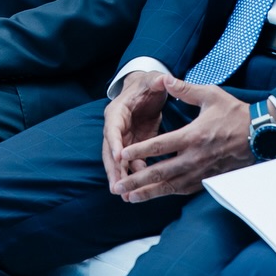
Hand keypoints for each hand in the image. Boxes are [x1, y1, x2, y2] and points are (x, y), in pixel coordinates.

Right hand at [102, 71, 170, 192]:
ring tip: (125, 196)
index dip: (114, 143)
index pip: (112, 129)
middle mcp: (116, 127)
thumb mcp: (154, 81)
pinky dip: (133, 176)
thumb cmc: (149, 85)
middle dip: (113, 170)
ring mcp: (123, 138)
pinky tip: (139, 190)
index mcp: (117, 111)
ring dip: (121, 178)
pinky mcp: (132, 146)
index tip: (118, 158)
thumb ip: (158, 81)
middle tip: (116, 188)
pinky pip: (130, 163)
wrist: (147, 90)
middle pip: (110, 151)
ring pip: (118, 161)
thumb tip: (165, 79)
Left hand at [110, 75, 252, 201]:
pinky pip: (183, 189)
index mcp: (192, 136)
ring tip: (129, 198)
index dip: (139, 151)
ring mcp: (201, 171)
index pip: (160, 146)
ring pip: (170, 186)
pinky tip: (154, 195)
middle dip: (136, 180)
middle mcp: (194, 158)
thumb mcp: (211, 95)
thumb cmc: (235, 113)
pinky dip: (166, 194)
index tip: (121, 156)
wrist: (260, 135)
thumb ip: (185, 89)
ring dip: (148, 193)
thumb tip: (165, 79)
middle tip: (118, 187)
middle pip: (160, 172)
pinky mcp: (207, 179)